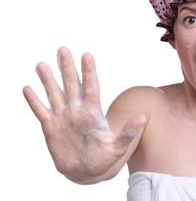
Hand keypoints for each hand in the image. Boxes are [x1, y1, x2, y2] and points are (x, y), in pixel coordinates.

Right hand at [23, 47, 145, 179]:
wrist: (86, 171)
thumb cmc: (104, 158)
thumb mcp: (118, 146)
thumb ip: (128, 132)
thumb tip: (143, 118)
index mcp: (92, 113)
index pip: (91, 87)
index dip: (89, 72)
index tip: (87, 55)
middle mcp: (77, 110)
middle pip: (71, 85)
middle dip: (67, 67)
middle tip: (63, 49)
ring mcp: (63, 117)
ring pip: (54, 94)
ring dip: (48, 79)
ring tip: (41, 64)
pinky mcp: (50, 127)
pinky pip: (40, 111)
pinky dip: (34, 101)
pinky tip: (27, 88)